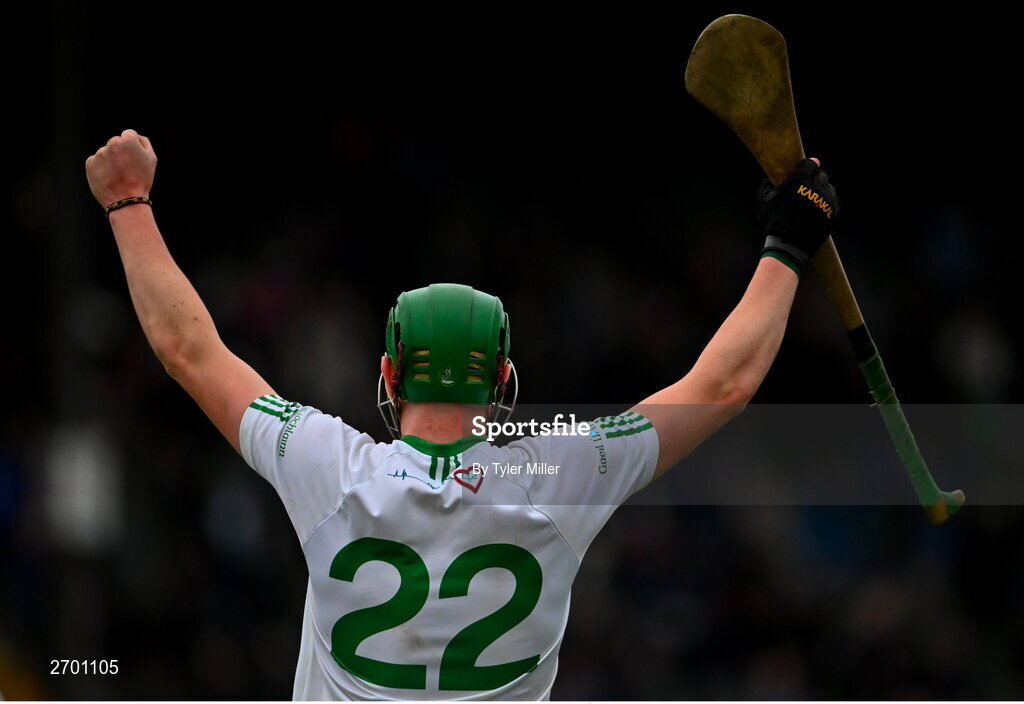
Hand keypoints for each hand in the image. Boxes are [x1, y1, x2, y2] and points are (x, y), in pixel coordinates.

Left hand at [85, 129, 156, 208]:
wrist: (126, 200)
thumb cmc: (142, 179)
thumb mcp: (151, 159)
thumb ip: (143, 142)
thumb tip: (135, 136)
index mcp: (128, 140)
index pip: (129, 135)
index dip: (133, 147)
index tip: (135, 159)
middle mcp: (112, 143)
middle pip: (116, 143)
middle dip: (120, 152)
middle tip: (127, 169)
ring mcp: (100, 153)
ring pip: (106, 153)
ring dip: (111, 161)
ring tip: (118, 176)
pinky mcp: (90, 163)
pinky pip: (96, 162)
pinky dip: (102, 168)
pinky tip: (109, 178)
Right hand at [757, 157, 838, 275]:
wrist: (789, 245)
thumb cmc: (773, 222)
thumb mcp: (764, 202)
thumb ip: (766, 187)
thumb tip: (768, 181)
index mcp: (800, 180)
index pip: (811, 164)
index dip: (808, 164)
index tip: (807, 166)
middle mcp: (816, 187)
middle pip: (822, 175)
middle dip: (816, 177)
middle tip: (809, 184)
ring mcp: (827, 200)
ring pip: (829, 188)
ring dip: (823, 190)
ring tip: (814, 198)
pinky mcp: (833, 213)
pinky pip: (834, 202)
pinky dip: (827, 203)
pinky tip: (818, 208)